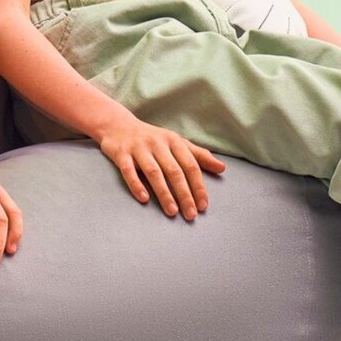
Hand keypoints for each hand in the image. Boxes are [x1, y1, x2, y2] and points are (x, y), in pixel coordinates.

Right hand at [96, 111, 224, 219]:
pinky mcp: (121, 154)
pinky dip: (136, 185)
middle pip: (174, 171)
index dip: (198, 186)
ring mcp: (139, 148)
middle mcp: (157, 144)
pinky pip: (129, 171)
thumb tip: (222, 168)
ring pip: (154, 172)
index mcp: (173, 141)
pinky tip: (144, 199)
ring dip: (164, 193)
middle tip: (191, 214)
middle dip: (184, 194)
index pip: (190, 165)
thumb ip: (198, 155)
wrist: (117, 125)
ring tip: (172, 211)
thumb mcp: (176, 142)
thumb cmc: (152, 138)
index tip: (203, 205)